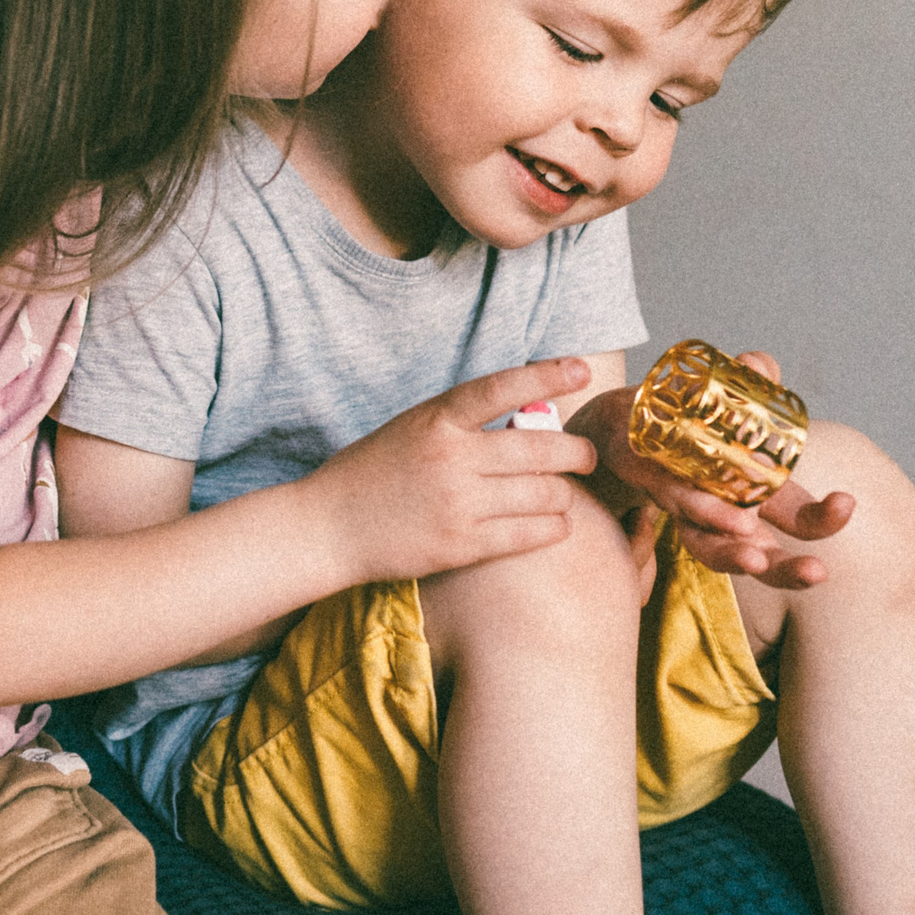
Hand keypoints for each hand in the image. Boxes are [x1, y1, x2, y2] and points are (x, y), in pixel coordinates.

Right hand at [305, 357, 599, 587]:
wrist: (328, 527)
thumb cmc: (371, 474)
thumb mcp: (410, 429)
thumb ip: (462, 423)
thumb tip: (529, 416)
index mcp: (437, 419)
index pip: (502, 387)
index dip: (547, 374)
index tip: (580, 370)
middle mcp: (452, 457)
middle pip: (543, 448)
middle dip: (578, 452)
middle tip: (585, 456)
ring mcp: (459, 502)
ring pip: (546, 494)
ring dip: (565, 494)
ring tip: (561, 494)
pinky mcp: (463, 544)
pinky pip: (532, 533)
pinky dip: (554, 527)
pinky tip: (553, 524)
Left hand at [562, 348, 853, 589]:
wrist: (619, 419)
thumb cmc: (688, 415)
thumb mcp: (728, 395)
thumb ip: (751, 381)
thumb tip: (760, 366)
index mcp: (754, 492)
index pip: (795, 515)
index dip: (821, 517)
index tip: (847, 503)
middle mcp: (722, 510)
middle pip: (761, 554)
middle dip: (790, 568)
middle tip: (819, 571)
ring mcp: (683, 505)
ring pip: (711, 547)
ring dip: (736, 556)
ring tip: (757, 559)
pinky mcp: (647, 481)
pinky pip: (672, 503)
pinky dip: (695, 509)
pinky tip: (711, 516)